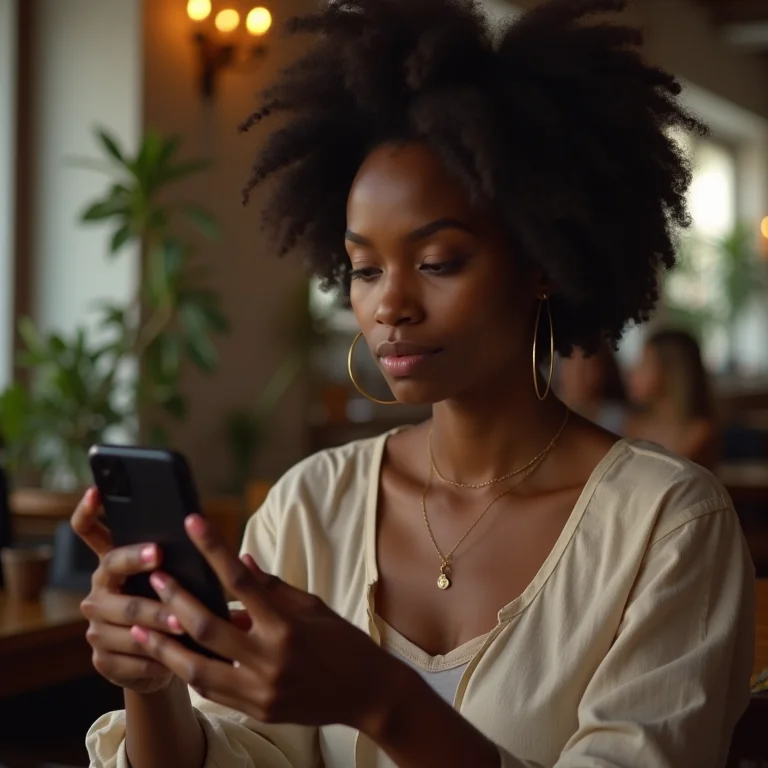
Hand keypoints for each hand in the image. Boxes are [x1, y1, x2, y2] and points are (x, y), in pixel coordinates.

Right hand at [71, 488, 182, 693]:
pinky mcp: (101, 660)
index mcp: (113, 566)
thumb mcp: (178, 578)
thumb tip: (199, 526)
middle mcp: (98, 592)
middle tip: (163, 563)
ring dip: (157, 621)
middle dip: (137, 562)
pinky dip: (155, 658)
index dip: (88, 511)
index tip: (97, 490)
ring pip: (127, 620)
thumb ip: (180, 557)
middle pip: (113, 573)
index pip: (89, 532)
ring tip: (184, 622)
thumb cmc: (175, 607)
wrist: (163, 661)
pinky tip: (175, 659)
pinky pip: (129, 657)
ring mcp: (96, 627)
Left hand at [131, 514, 397, 731]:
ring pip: (197, 667)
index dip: (213, 549)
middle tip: (155, 578)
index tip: (192, 523)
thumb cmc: (343, 641)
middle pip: (208, 625)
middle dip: (176, 599)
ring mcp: (261, 690)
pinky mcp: (256, 709)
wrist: (367, 693)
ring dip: (165, 645)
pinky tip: (172, 655)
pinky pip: (212, 691)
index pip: (240, 580)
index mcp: (288, 625)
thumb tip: (238, 560)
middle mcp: (271, 659)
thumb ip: (272, 586)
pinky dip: (190, 671)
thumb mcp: (313, 606)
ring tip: (141, 627)